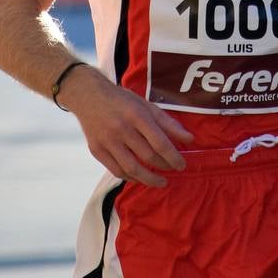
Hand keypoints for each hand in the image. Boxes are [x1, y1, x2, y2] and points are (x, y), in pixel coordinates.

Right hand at [61, 67, 192, 186]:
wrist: (88, 96)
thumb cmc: (121, 100)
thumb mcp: (145, 105)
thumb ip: (167, 123)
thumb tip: (190, 139)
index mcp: (136, 115)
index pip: (159, 142)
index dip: (173, 157)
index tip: (182, 164)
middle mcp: (121, 129)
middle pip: (148, 156)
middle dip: (164, 166)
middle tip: (174, 169)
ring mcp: (107, 141)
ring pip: (132, 168)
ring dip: (150, 179)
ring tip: (161, 182)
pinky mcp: (96, 150)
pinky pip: (117, 170)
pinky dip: (131, 178)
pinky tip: (141, 178)